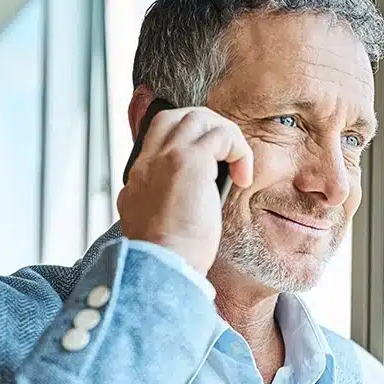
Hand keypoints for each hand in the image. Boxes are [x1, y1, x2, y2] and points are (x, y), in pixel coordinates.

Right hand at [117, 106, 253, 276]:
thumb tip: (168, 198)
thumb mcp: (151, 225)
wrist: (161, 266)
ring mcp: (166, 156)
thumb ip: (154, 203)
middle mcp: (149, 161)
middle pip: (177, 117)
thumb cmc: (166, 256)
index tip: (209, 164)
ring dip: (226, 138)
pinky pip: (222, 135)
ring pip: (200, 118)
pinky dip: (239, 151)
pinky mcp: (188, 161)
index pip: (159, 135)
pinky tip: (243, 179)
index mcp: (139, 177)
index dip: (188, 140)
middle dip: (208, 130)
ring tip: (238, 168)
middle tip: (227, 158)